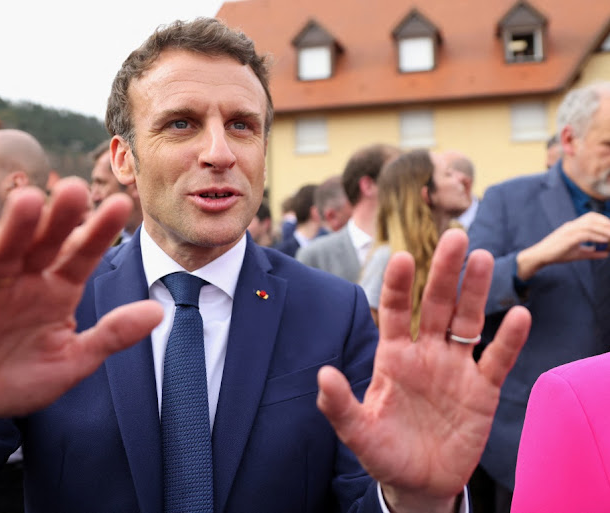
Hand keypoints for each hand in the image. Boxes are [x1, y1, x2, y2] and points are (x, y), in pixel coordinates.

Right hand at [0, 178, 162, 477]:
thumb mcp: (72, 362)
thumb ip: (111, 336)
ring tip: (29, 201)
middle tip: (76, 189)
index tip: (121, 204)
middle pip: (44, 243)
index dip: (99, 231)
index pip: (82, 255)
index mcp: (58, 289)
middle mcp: (25, 279)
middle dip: (59, 217)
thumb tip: (158, 312)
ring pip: (2, 251)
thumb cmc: (20, 380)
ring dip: (14, 227)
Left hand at [317, 229, 530, 512]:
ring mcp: (455, 369)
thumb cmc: (384, 452)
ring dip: (476, 292)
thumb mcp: (358, 432)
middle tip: (454, 236)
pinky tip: (520, 315)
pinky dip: (509, 340)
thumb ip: (340, 406)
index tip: (402, 257)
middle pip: (436, 305)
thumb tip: (323, 375)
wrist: (418, 483)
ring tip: (482, 258)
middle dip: (444, 272)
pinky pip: (497, 360)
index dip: (399, 285)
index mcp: (394, 356)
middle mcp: (425, 353)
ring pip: (467, 322)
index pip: (395, 311)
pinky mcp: (482, 391)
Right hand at [516, 212, 609, 279]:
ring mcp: (569, 230)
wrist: (540, 256)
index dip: (604, 221)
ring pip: (591, 225)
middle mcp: (571, 225)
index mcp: (573, 226)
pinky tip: (605, 241)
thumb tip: (606, 254)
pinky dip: (597, 237)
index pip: (591, 217)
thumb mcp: (577, 254)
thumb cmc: (557, 254)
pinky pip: (585, 234)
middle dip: (607, 224)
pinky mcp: (567, 238)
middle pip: (593, 218)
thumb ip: (592, 252)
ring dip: (605, 230)